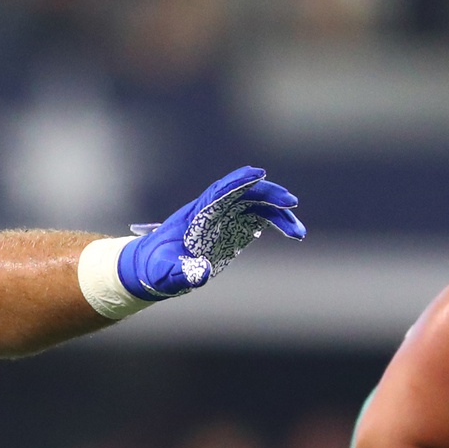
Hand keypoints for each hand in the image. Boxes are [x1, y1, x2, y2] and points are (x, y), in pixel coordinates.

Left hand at [118, 165, 304, 300]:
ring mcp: (224, 220)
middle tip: (291, 204)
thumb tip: (201, 274)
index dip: (238, 181)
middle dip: (269, 194)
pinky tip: (293, 233)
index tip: (259, 173)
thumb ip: (178, 274)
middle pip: (245, 194)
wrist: (150, 270)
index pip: (219, 192)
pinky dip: (276, 224)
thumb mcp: (162, 274)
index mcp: (195, 215)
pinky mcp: (231, 231)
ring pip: (256, 207)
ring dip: (279, 214)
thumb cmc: (153, 269)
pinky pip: (258, 220)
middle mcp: (212, 212)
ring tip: (298, 233)